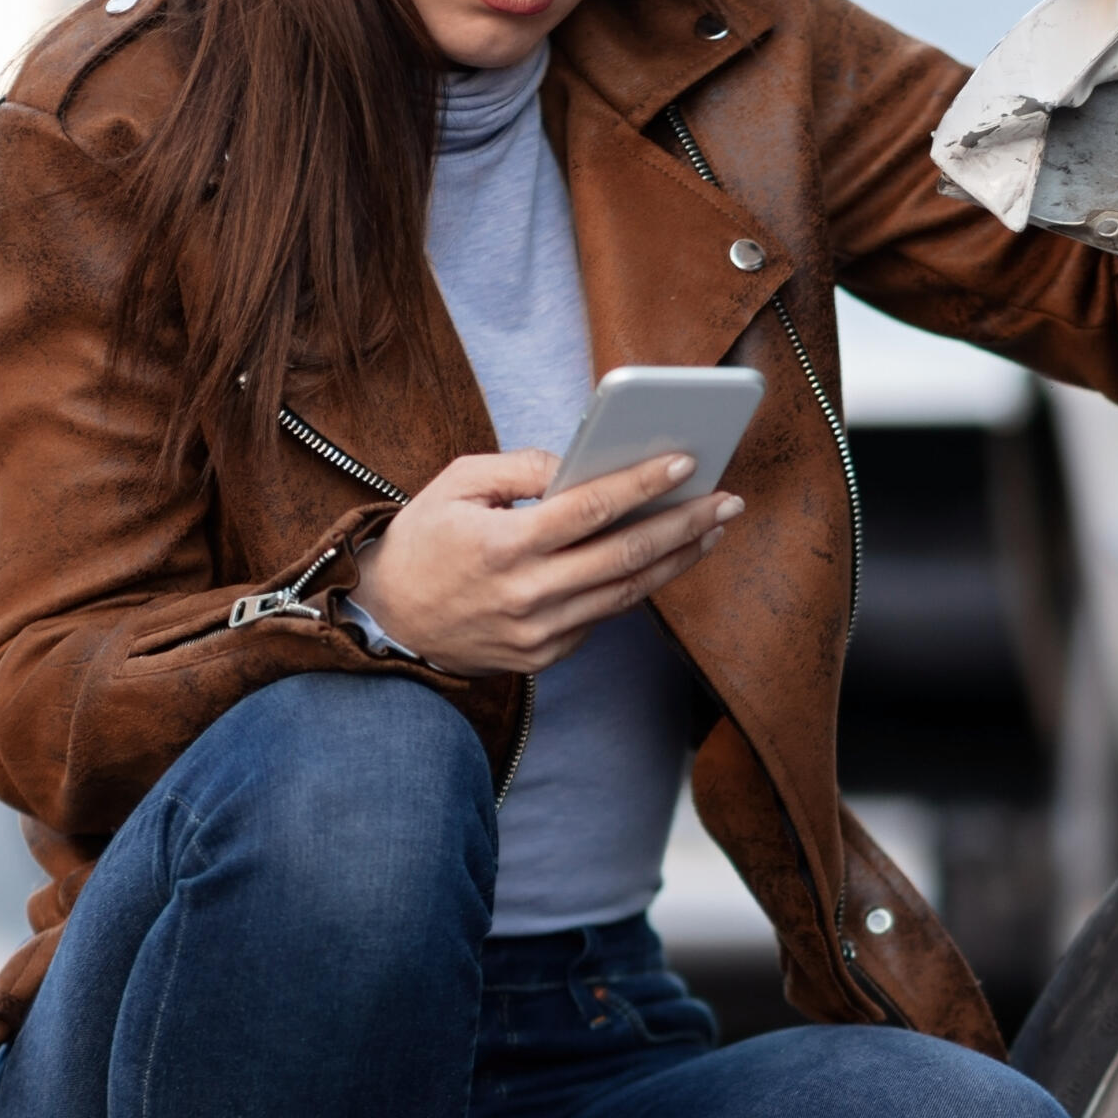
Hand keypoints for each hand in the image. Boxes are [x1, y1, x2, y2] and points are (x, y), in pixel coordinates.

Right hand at [349, 449, 740, 675]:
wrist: (389, 622)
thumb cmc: (425, 540)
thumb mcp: (457, 484)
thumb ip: (523, 468)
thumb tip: (585, 465)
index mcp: (502, 546)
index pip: (587, 510)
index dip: (640, 485)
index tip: (685, 462)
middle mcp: (526, 595)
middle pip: (624, 556)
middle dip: (684, 524)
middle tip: (728, 499)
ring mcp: (539, 633)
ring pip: (627, 593)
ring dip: (677, 558)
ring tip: (713, 527)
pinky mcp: (546, 655)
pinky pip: (603, 615)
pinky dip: (638, 584)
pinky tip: (667, 557)